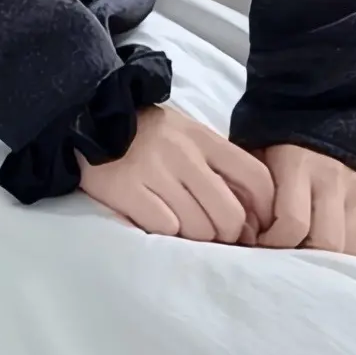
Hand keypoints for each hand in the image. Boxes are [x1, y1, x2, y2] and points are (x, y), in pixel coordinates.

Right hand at [75, 102, 278, 241]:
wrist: (91, 117)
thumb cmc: (149, 136)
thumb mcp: (189, 137)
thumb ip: (219, 168)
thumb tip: (249, 221)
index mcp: (204, 138)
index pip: (256, 178)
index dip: (264, 211)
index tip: (255, 228)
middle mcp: (183, 154)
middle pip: (229, 215)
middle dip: (226, 234)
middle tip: (212, 234)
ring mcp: (154, 171)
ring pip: (198, 229)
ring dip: (193, 237)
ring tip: (180, 224)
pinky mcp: (126, 189)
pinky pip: (164, 228)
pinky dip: (165, 232)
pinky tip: (157, 219)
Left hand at [247, 142, 355, 254]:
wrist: (320, 114)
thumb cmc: (276, 147)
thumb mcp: (253, 161)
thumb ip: (249, 197)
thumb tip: (245, 240)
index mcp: (296, 163)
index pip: (292, 225)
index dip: (274, 246)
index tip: (262, 246)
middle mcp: (333, 176)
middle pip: (326, 243)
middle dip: (304, 259)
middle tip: (288, 254)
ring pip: (349, 247)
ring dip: (327, 257)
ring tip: (308, 247)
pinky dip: (350, 247)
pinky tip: (333, 236)